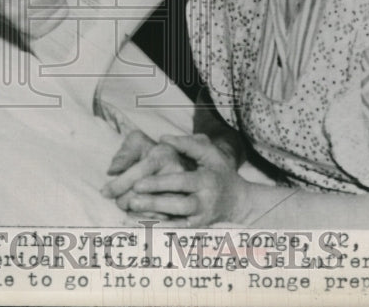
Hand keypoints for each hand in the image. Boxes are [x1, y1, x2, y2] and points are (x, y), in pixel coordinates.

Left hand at [102, 130, 190, 220]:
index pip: (137, 174)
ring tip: (129, 206)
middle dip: (124, 199)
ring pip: (151, 212)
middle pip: (141, 195)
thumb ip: (124, 153)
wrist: (182, 163)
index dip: (118, 185)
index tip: (105, 192)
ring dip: (134, 211)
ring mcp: (186, 192)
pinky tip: (136, 217)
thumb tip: (113, 171)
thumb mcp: (137, 142)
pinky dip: (145, 222)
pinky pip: (163, 223)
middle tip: (119, 199)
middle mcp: (178, 173)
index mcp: (164, 154)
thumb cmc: (151, 153)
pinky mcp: (189, 212)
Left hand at [111, 134, 246, 225]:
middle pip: (177, 205)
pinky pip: (176, 231)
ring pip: (176, 221)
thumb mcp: (209, 154)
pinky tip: (140, 224)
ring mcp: (201, 218)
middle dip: (153, 203)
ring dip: (153, 218)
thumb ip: (187, 144)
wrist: (238, 201)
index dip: (159, 183)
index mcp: (206, 181)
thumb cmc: (219, 172)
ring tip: (130, 213)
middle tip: (130, 200)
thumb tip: (163, 138)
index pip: (180, 182)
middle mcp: (205, 201)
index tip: (138, 183)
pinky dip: (158, 229)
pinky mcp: (197, 228)